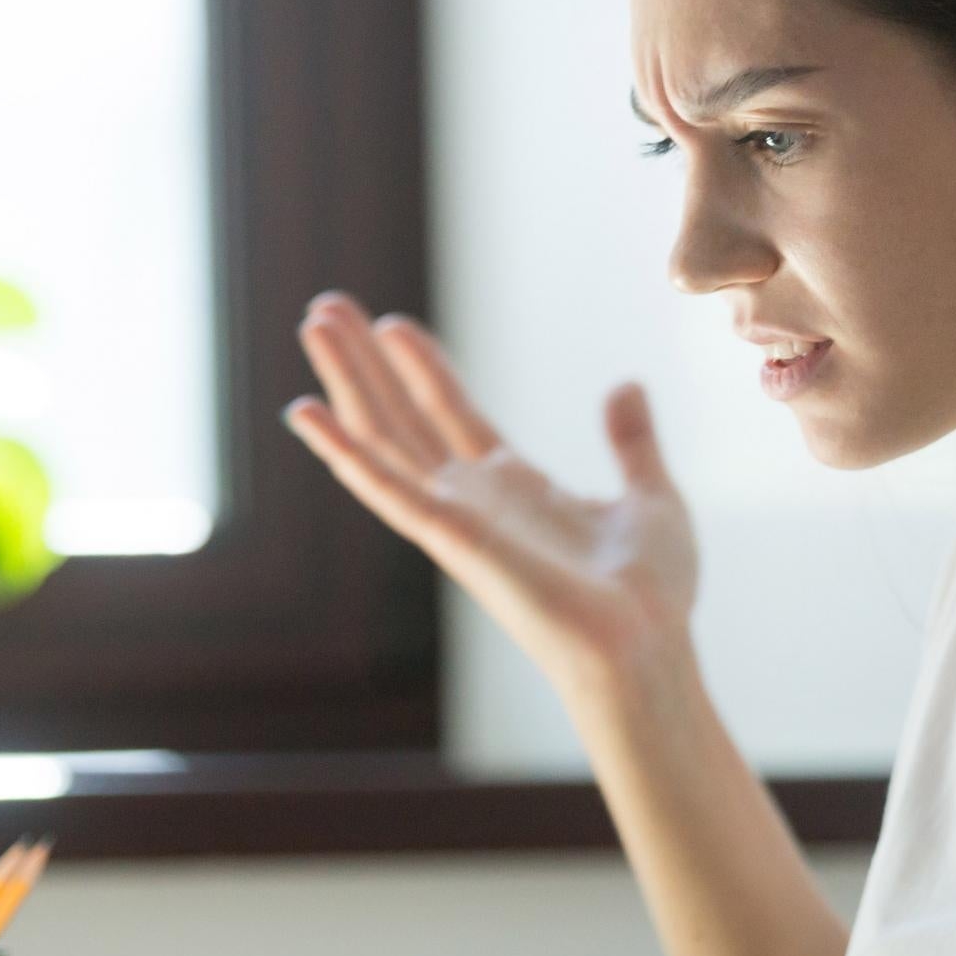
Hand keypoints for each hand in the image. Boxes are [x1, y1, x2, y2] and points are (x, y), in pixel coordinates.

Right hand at [284, 292, 698, 699]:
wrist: (647, 648)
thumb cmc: (652, 597)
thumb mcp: (651, 498)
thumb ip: (631, 442)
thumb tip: (626, 384)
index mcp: (516, 490)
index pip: (452, 415)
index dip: (422, 368)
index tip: (393, 325)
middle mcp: (474, 502)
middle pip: (403, 418)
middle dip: (363, 363)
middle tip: (324, 308)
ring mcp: (456, 520)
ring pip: (383, 437)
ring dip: (346, 381)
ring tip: (314, 321)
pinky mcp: (451, 538)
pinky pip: (386, 488)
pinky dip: (343, 450)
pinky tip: (304, 412)